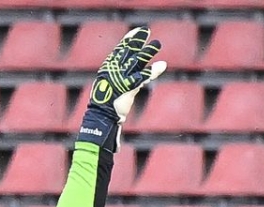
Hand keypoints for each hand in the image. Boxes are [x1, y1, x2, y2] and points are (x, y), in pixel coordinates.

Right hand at [79, 25, 165, 150]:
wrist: (101, 118)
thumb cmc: (105, 109)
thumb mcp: (115, 96)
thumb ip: (127, 87)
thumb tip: (136, 93)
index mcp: (108, 70)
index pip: (119, 51)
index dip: (128, 40)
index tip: (136, 32)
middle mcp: (113, 71)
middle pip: (127, 52)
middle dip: (137, 41)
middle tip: (146, 31)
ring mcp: (120, 78)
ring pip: (136, 61)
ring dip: (147, 52)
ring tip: (157, 44)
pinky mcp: (127, 87)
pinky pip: (142, 77)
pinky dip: (152, 72)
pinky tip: (162, 66)